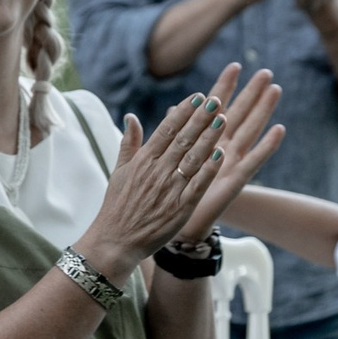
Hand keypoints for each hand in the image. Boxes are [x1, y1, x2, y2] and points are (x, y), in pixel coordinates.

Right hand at [76, 91, 233, 278]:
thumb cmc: (117, 207)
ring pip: (193, 158)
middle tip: (217, 100)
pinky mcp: (180, 208)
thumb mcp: (118, 171)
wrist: (115, 242)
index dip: (183, 112)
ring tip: (223, 119)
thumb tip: (131, 116)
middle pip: (183, 139)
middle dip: (200, 118)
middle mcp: (157, 171)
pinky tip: (221, 153)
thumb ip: (128, 143)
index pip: (166, 129)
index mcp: (142, 161)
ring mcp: (169, 189)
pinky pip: (198, 185)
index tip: (198, 96)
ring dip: (209, 138)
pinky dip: (209, 169)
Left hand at [178, 64, 285, 240]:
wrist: (171, 222)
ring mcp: (230, 163)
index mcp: (203, 140)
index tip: (233, 65)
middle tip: (265, 72)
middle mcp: (221, 148)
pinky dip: (267, 146)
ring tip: (275, 90)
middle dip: (251, 93)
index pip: (215, 108)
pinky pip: (253, 161)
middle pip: (239, 114)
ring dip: (263, 111)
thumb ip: (170, 132)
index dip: (224, 87)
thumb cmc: (168, 190)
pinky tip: (279, 129)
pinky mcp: (235, 180)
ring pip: (250, 130)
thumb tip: (172, 108)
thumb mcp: (163, 157)